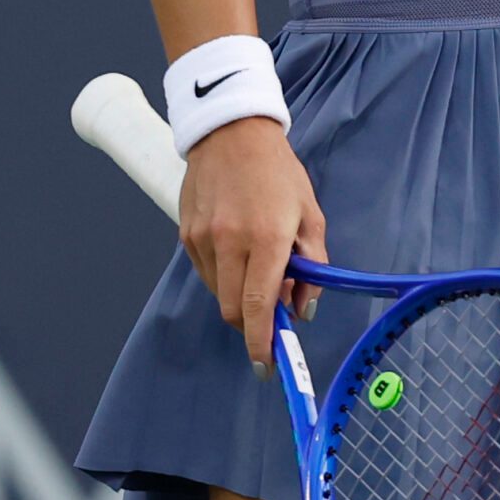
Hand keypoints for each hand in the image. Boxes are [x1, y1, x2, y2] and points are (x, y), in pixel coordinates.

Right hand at [178, 116, 327, 375]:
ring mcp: (203, 240)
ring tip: (259, 265)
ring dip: (239, 296)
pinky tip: (238, 250)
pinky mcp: (186, 236)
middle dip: (254, 322)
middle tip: (275, 309)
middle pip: (235, 310)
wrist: (232, 134)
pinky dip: (224, 276)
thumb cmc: (279, 174)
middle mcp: (230, 242)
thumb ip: (312, 265)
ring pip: (219, 295)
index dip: (262, 342)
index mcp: (267, 237)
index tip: (267, 366)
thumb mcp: (311, 214)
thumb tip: (303, 309)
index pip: (259, 306)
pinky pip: (207, 274)